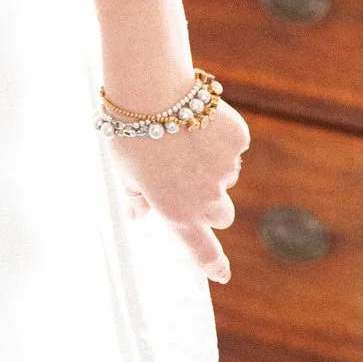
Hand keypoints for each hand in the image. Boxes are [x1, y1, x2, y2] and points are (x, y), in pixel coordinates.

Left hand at [113, 100, 250, 281]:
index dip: (212, 263)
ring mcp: (225, 169)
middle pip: (222, 214)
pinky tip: (198, 117)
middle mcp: (206, 197)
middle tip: (188, 174)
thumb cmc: (129, 131)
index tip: (221, 273)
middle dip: (211, 200)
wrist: (150, 88)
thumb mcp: (125, 171)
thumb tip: (137, 215)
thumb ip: (136, 197)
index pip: (201, 249)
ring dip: (213, 163)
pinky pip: (234, 144)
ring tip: (183, 134)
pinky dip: (222, 135)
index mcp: (177, 210)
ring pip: (227, 174)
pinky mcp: (237, 140)